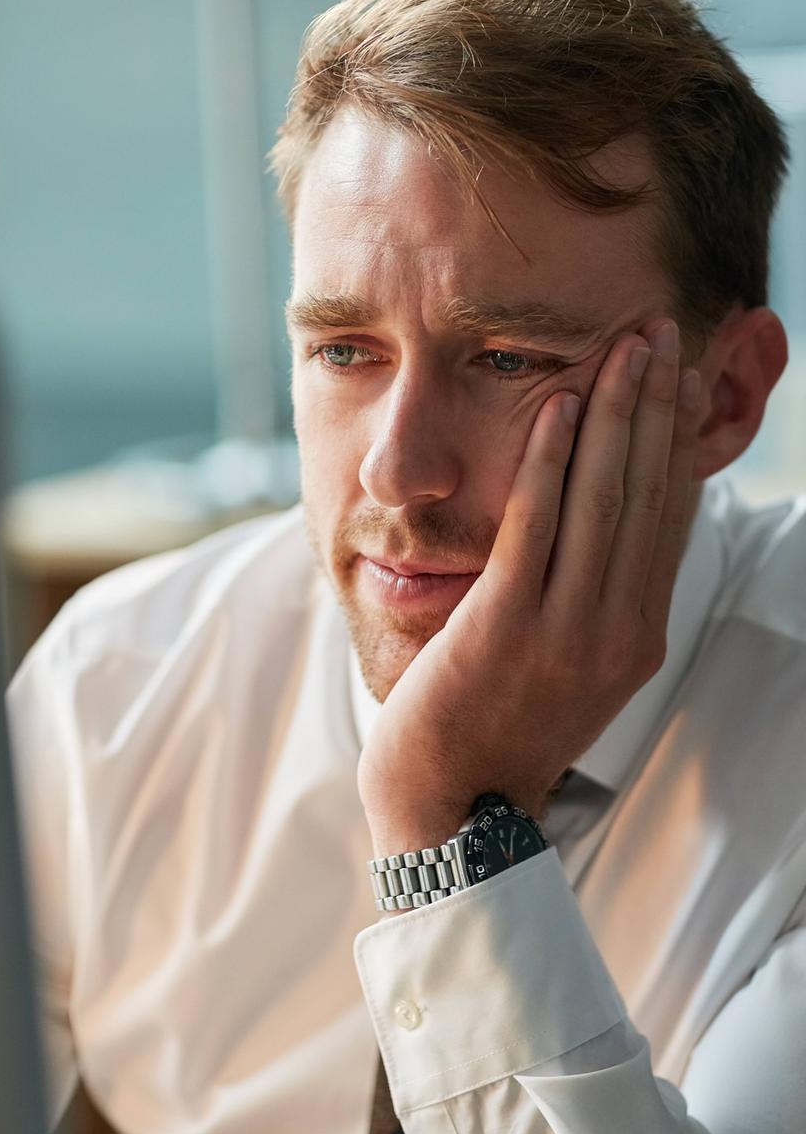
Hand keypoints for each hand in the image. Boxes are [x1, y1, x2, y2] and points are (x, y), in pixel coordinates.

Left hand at [357, 318, 702, 855]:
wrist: (450, 802)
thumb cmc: (498, 722)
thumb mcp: (568, 663)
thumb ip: (592, 598)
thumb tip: (599, 528)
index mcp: (637, 634)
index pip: (669, 517)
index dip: (679, 439)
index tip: (682, 376)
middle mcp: (617, 629)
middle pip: (647, 494)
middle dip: (658, 405)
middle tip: (666, 331)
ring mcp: (566, 631)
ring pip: (602, 500)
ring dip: (615, 413)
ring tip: (627, 346)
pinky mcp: (505, 626)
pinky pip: (534, 526)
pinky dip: (549, 459)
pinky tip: (557, 405)